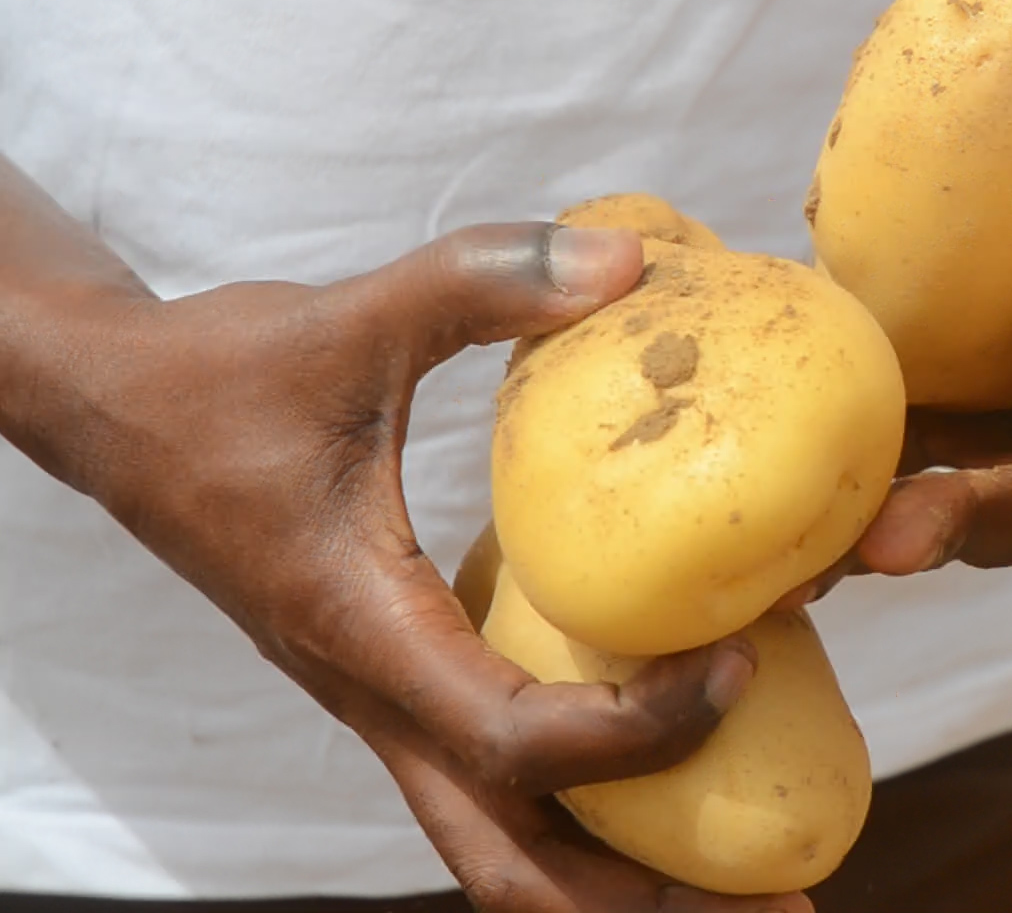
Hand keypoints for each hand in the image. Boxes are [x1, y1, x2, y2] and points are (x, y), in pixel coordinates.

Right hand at [43, 224, 809, 912]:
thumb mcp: (346, 318)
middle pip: (516, 869)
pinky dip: (595, 808)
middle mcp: (381, 702)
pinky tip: (680, 771)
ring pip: (507, 850)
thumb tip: (628, 264)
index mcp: (364, 637)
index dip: (640, 730)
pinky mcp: (409, 681)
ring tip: (756, 890)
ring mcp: (392, 706)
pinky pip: (506, 784)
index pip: (515, 742)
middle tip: (787, 908)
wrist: (122, 413)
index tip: (743, 661)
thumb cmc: (222, 378)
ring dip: (626, 885)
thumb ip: (479, 283)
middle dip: (646, 906)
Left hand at [791, 281, 1011, 606]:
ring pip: (921, 477)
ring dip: (863, 504)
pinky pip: (869, 394)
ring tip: (804, 511)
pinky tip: (754, 403)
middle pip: (1005, 525)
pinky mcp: (921, 358)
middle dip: (955, 537)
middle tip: (898, 541)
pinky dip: (822, 409)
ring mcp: (984, 417)